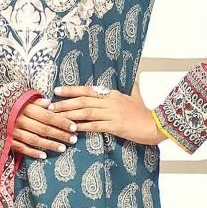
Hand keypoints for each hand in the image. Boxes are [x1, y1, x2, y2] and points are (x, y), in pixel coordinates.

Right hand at [11, 96, 78, 159]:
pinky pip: (21, 148)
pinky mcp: (6, 141)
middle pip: (43, 129)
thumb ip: (35, 101)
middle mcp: (18, 119)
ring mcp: (12, 131)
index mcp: (24, 107)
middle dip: (60, 134)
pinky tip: (44, 156)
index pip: (47, 116)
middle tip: (73, 139)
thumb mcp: (20, 96)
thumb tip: (50, 103)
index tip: (74, 127)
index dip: (61, 122)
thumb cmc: (7, 101)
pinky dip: (33, 153)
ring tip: (63, 148)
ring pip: (34, 140)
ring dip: (49, 145)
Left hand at [46, 82, 165, 146]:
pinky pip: (94, 126)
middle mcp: (110, 102)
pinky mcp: (115, 126)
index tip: (57, 90)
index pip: (88, 89)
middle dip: (64, 103)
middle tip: (50, 106)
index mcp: (112, 94)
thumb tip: (131, 78)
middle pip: (83, 100)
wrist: (156, 125)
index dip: (71, 90)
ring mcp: (112, 114)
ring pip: (85, 112)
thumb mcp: (136, 96)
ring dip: (69, 114)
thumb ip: (130, 87)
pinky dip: (82, 127)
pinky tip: (72, 129)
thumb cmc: (145, 112)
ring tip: (56, 117)